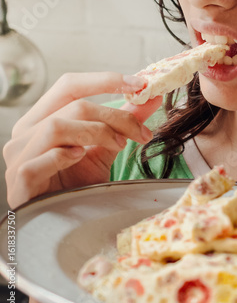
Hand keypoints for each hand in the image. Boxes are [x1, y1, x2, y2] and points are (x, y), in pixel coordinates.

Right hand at [3, 72, 162, 208]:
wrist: (64, 223)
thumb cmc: (79, 185)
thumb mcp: (105, 148)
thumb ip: (123, 122)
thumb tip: (151, 97)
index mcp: (42, 118)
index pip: (70, 85)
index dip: (106, 80)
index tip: (141, 84)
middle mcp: (25, 132)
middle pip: (74, 106)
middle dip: (115, 116)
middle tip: (141, 133)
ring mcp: (18, 156)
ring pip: (58, 126)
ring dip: (98, 133)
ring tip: (119, 147)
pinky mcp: (19, 180)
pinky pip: (41, 159)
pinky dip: (64, 155)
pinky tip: (80, 158)